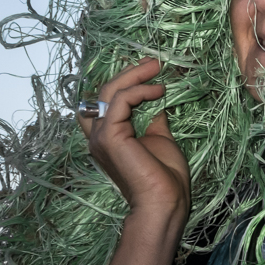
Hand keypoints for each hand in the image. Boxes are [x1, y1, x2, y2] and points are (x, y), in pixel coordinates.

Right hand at [79, 58, 189, 217]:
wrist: (165, 201)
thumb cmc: (165, 177)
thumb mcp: (160, 138)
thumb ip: (153, 119)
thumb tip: (157, 100)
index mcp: (110, 136)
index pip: (108, 100)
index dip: (126, 80)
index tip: (150, 69)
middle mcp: (99, 135)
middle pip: (105, 91)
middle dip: (129, 73)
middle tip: (154, 63)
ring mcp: (101, 136)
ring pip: (109, 92)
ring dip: (134, 76)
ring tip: (157, 69)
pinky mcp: (109, 137)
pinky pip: (120, 101)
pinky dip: (139, 91)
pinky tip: (158, 92)